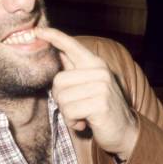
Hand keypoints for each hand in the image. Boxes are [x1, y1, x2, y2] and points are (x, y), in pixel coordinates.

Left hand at [35, 28, 137, 160]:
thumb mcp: (89, 86)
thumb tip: (59, 52)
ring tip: (82, 116)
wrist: (125, 132)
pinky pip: (70, 111)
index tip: (37, 31)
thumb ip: (75, 70)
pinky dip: (73, 122)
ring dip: (68, 113)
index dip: (53, 36)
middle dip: (61, 99)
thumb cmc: (101, 109)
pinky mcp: (100, 103)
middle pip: (58, 80)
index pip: (71, 45)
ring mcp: (101, 86)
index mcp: (95, 64)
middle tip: (76, 108)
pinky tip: (85, 123)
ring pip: (63, 98)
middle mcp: (99, 71)